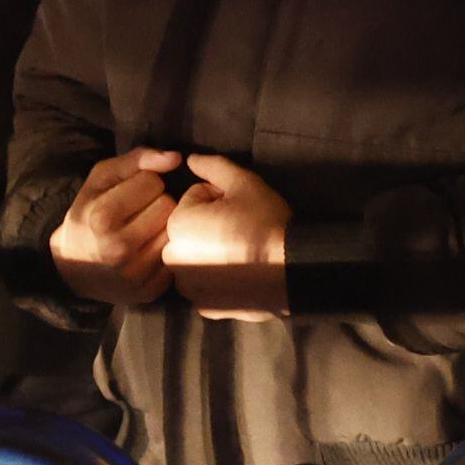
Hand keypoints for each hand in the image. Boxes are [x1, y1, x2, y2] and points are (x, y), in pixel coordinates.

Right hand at [49, 147, 181, 306]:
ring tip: (144, 229)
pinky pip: (176, 258)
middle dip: (157, 203)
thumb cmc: (89, 214)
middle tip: (139, 212)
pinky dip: (165, 250)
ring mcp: (135, 274)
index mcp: (102, 217)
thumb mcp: (101, 179)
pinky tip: (148, 250)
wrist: (73, 268)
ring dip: (163, 227)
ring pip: (175, 231)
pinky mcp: (150, 291)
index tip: (130, 194)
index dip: (144, 183)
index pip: (153, 182)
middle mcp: (119, 249)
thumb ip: (137, 159)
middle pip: (168, 206)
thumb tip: (175, 158)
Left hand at [160, 152, 290, 319]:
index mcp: (178, 223)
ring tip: (241, 250)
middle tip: (241, 228)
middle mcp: (173, 257)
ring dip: (210, 252)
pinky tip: (238, 275)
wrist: (290, 270)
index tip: (240, 208)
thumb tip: (191, 159)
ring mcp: (187, 286)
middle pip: (190, 229)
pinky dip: (216, 280)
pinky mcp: (204, 306)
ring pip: (195, 258)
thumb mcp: (243, 183)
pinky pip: (204, 285)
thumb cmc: (265, 221)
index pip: (194, 198)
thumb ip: (213, 165)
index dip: (219, 198)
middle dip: (209, 224)